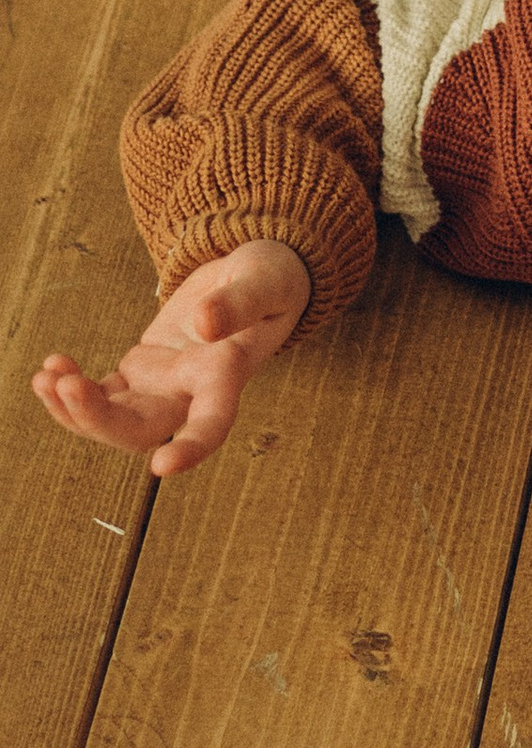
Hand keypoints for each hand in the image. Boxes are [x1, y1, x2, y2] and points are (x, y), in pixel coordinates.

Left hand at [33, 240, 312, 479]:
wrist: (252, 280)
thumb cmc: (269, 280)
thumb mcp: (265, 280)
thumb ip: (240, 302)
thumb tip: (206, 323)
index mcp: (227, 373)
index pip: (213, 421)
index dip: (191, 447)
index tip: (162, 468)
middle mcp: (192, 393)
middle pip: (142, 431)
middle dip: (98, 420)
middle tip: (64, 385)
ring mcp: (162, 387)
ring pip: (113, 421)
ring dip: (73, 408)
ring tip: (45, 376)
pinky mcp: (139, 373)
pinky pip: (99, 397)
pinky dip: (68, 390)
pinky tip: (50, 368)